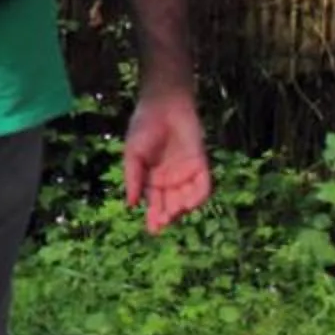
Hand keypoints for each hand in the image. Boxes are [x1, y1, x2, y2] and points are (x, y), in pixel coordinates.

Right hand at [121, 91, 212, 233]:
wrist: (163, 105)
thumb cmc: (144, 128)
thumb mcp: (133, 155)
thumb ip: (134, 178)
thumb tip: (131, 204)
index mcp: (152, 180)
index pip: (154, 204)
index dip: (154, 217)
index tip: (153, 229)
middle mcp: (170, 180)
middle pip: (171, 205)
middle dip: (167, 216)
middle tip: (162, 223)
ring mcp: (186, 174)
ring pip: (187, 199)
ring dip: (182, 209)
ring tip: (173, 213)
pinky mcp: (200, 165)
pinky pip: (203, 186)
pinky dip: (198, 197)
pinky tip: (189, 203)